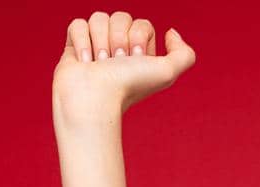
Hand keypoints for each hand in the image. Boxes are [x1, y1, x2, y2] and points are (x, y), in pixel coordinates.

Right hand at [52, 11, 196, 131]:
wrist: (95, 98)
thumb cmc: (130, 87)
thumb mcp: (168, 73)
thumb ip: (184, 54)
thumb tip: (171, 32)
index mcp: (140, 53)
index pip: (142, 23)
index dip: (137, 37)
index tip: (134, 60)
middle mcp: (119, 48)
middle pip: (120, 16)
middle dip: (118, 39)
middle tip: (116, 63)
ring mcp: (96, 46)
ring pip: (98, 17)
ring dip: (100, 42)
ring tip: (99, 64)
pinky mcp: (74, 47)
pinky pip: (77, 24)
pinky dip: (81, 42)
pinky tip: (85, 62)